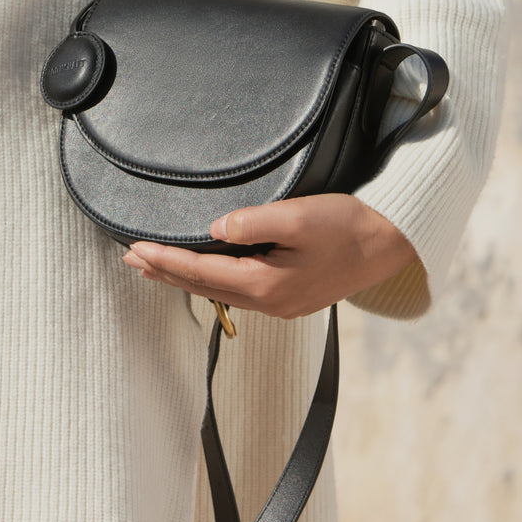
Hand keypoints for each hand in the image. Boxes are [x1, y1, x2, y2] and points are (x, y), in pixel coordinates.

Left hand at [121, 193, 417, 318]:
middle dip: (165, 272)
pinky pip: (238, 291)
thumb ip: (253, 222)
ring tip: (156, 266)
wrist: (389, 245)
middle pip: (204, 287)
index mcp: (267, 285)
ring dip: (185, 277)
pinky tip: (205, 272)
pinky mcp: (291, 296)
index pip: (201, 273)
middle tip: (131, 260)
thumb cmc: (347, 227)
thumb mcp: (299, 216)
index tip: (135, 248)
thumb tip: (214, 228)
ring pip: (219, 292)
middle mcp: (270, 303)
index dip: (165, 259)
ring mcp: (281, 304)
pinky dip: (211, 280)